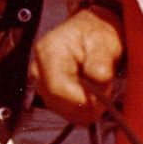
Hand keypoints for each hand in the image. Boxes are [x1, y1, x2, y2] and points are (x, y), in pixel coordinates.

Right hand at [28, 4, 123, 123]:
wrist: (89, 33)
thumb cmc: (97, 35)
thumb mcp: (104, 42)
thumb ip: (101, 61)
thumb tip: (99, 79)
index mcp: (49, 52)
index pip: (58, 88)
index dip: (82, 99)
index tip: (103, 98)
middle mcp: (38, 68)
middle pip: (58, 103)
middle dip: (86, 104)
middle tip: (105, 89)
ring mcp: (40, 82)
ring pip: (62, 110)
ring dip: (85, 106)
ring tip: (98, 87)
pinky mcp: (47, 92)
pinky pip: (65, 111)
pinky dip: (81, 108)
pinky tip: (89, 93)